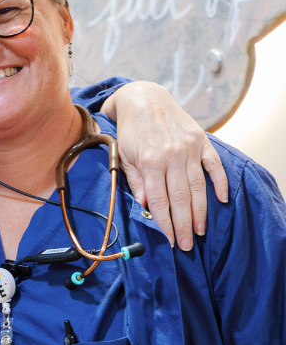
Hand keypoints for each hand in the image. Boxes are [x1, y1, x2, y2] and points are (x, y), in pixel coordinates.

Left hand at [103, 81, 228, 250]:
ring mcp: (189, 148)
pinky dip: (220, 182)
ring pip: (198, 186)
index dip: (165, 223)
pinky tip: (221, 199)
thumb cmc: (131, 131)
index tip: (169, 240)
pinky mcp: (201, 140)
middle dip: (183, 225)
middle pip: (180, 198)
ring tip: (200, 231)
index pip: (159, 201)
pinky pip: (214, 165)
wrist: (144, 99)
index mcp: (149, 162)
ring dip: (200, 212)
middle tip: (187, 245)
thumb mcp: (124, 156)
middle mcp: (171, 156)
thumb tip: (144, 205)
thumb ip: (135, 180)